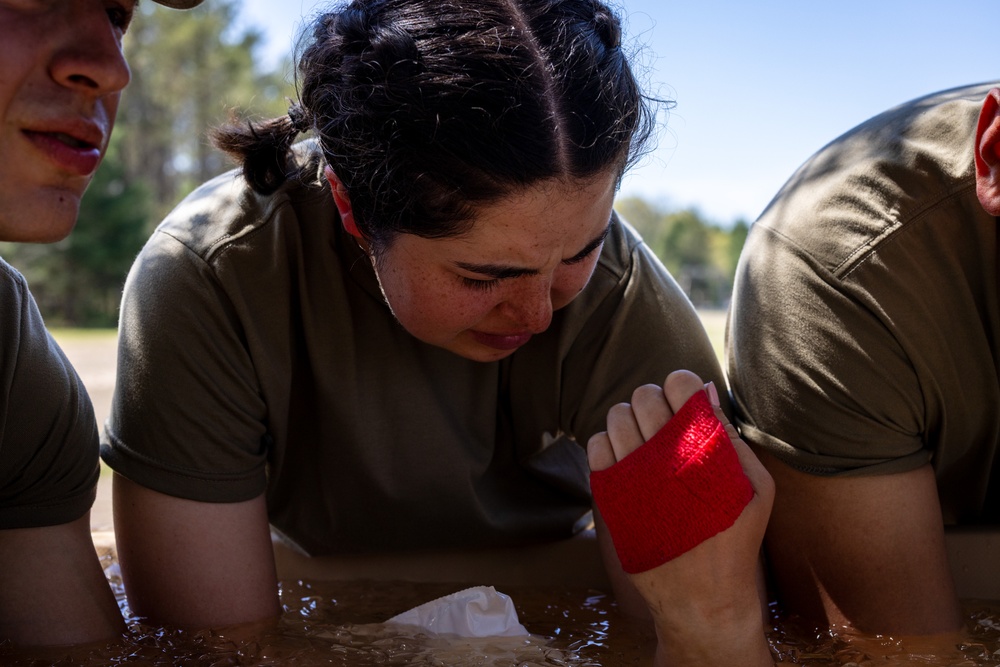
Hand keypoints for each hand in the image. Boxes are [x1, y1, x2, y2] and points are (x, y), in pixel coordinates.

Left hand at [587, 370, 774, 665]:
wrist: (701, 596)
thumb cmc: (733, 538)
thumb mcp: (754, 487)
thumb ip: (730, 434)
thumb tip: (703, 391)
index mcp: (701, 446)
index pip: (677, 382)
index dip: (681, 388)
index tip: (686, 405)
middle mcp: (663, 455)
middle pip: (643, 395)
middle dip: (656, 403)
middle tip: (666, 426)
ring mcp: (631, 474)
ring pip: (616, 415)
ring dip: (631, 422)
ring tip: (647, 444)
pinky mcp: (609, 494)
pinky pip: (596, 445)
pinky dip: (609, 445)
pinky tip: (629, 462)